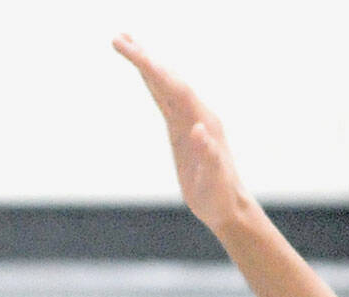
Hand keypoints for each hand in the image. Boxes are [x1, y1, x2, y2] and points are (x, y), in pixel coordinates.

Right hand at [113, 34, 250, 235]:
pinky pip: (165, 99)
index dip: (154, 68)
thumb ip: (209, 155)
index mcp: (203, 122)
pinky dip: (152, 82)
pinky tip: (143, 73)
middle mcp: (196, 114)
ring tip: (126, 43)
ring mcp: (189, 120)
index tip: (131, 51)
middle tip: (118, 37)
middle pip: (168, 78)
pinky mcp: (182, 129)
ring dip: (146, 63)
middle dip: (144, 57)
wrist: (229, 207)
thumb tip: (199, 129)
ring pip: (165, 84)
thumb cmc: (220, 197)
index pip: (175, 87)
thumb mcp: (214, 181)